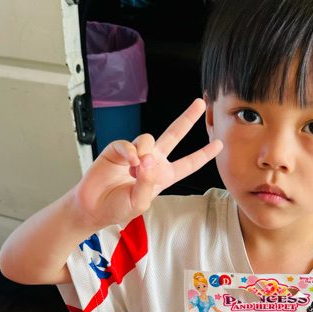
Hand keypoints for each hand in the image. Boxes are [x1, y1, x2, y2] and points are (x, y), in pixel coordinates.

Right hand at [71, 98, 222, 230]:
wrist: (93, 206)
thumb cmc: (117, 208)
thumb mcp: (139, 203)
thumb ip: (148, 182)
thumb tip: (148, 159)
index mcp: (164, 176)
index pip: (189, 163)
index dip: (204, 154)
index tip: (219, 144)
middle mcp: (152, 161)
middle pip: (174, 135)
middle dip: (187, 118)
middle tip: (200, 103)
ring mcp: (136, 153)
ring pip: (148, 138)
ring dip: (144, 152)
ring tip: (135, 170)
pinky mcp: (118, 149)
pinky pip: (128, 143)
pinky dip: (129, 152)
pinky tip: (127, 163)